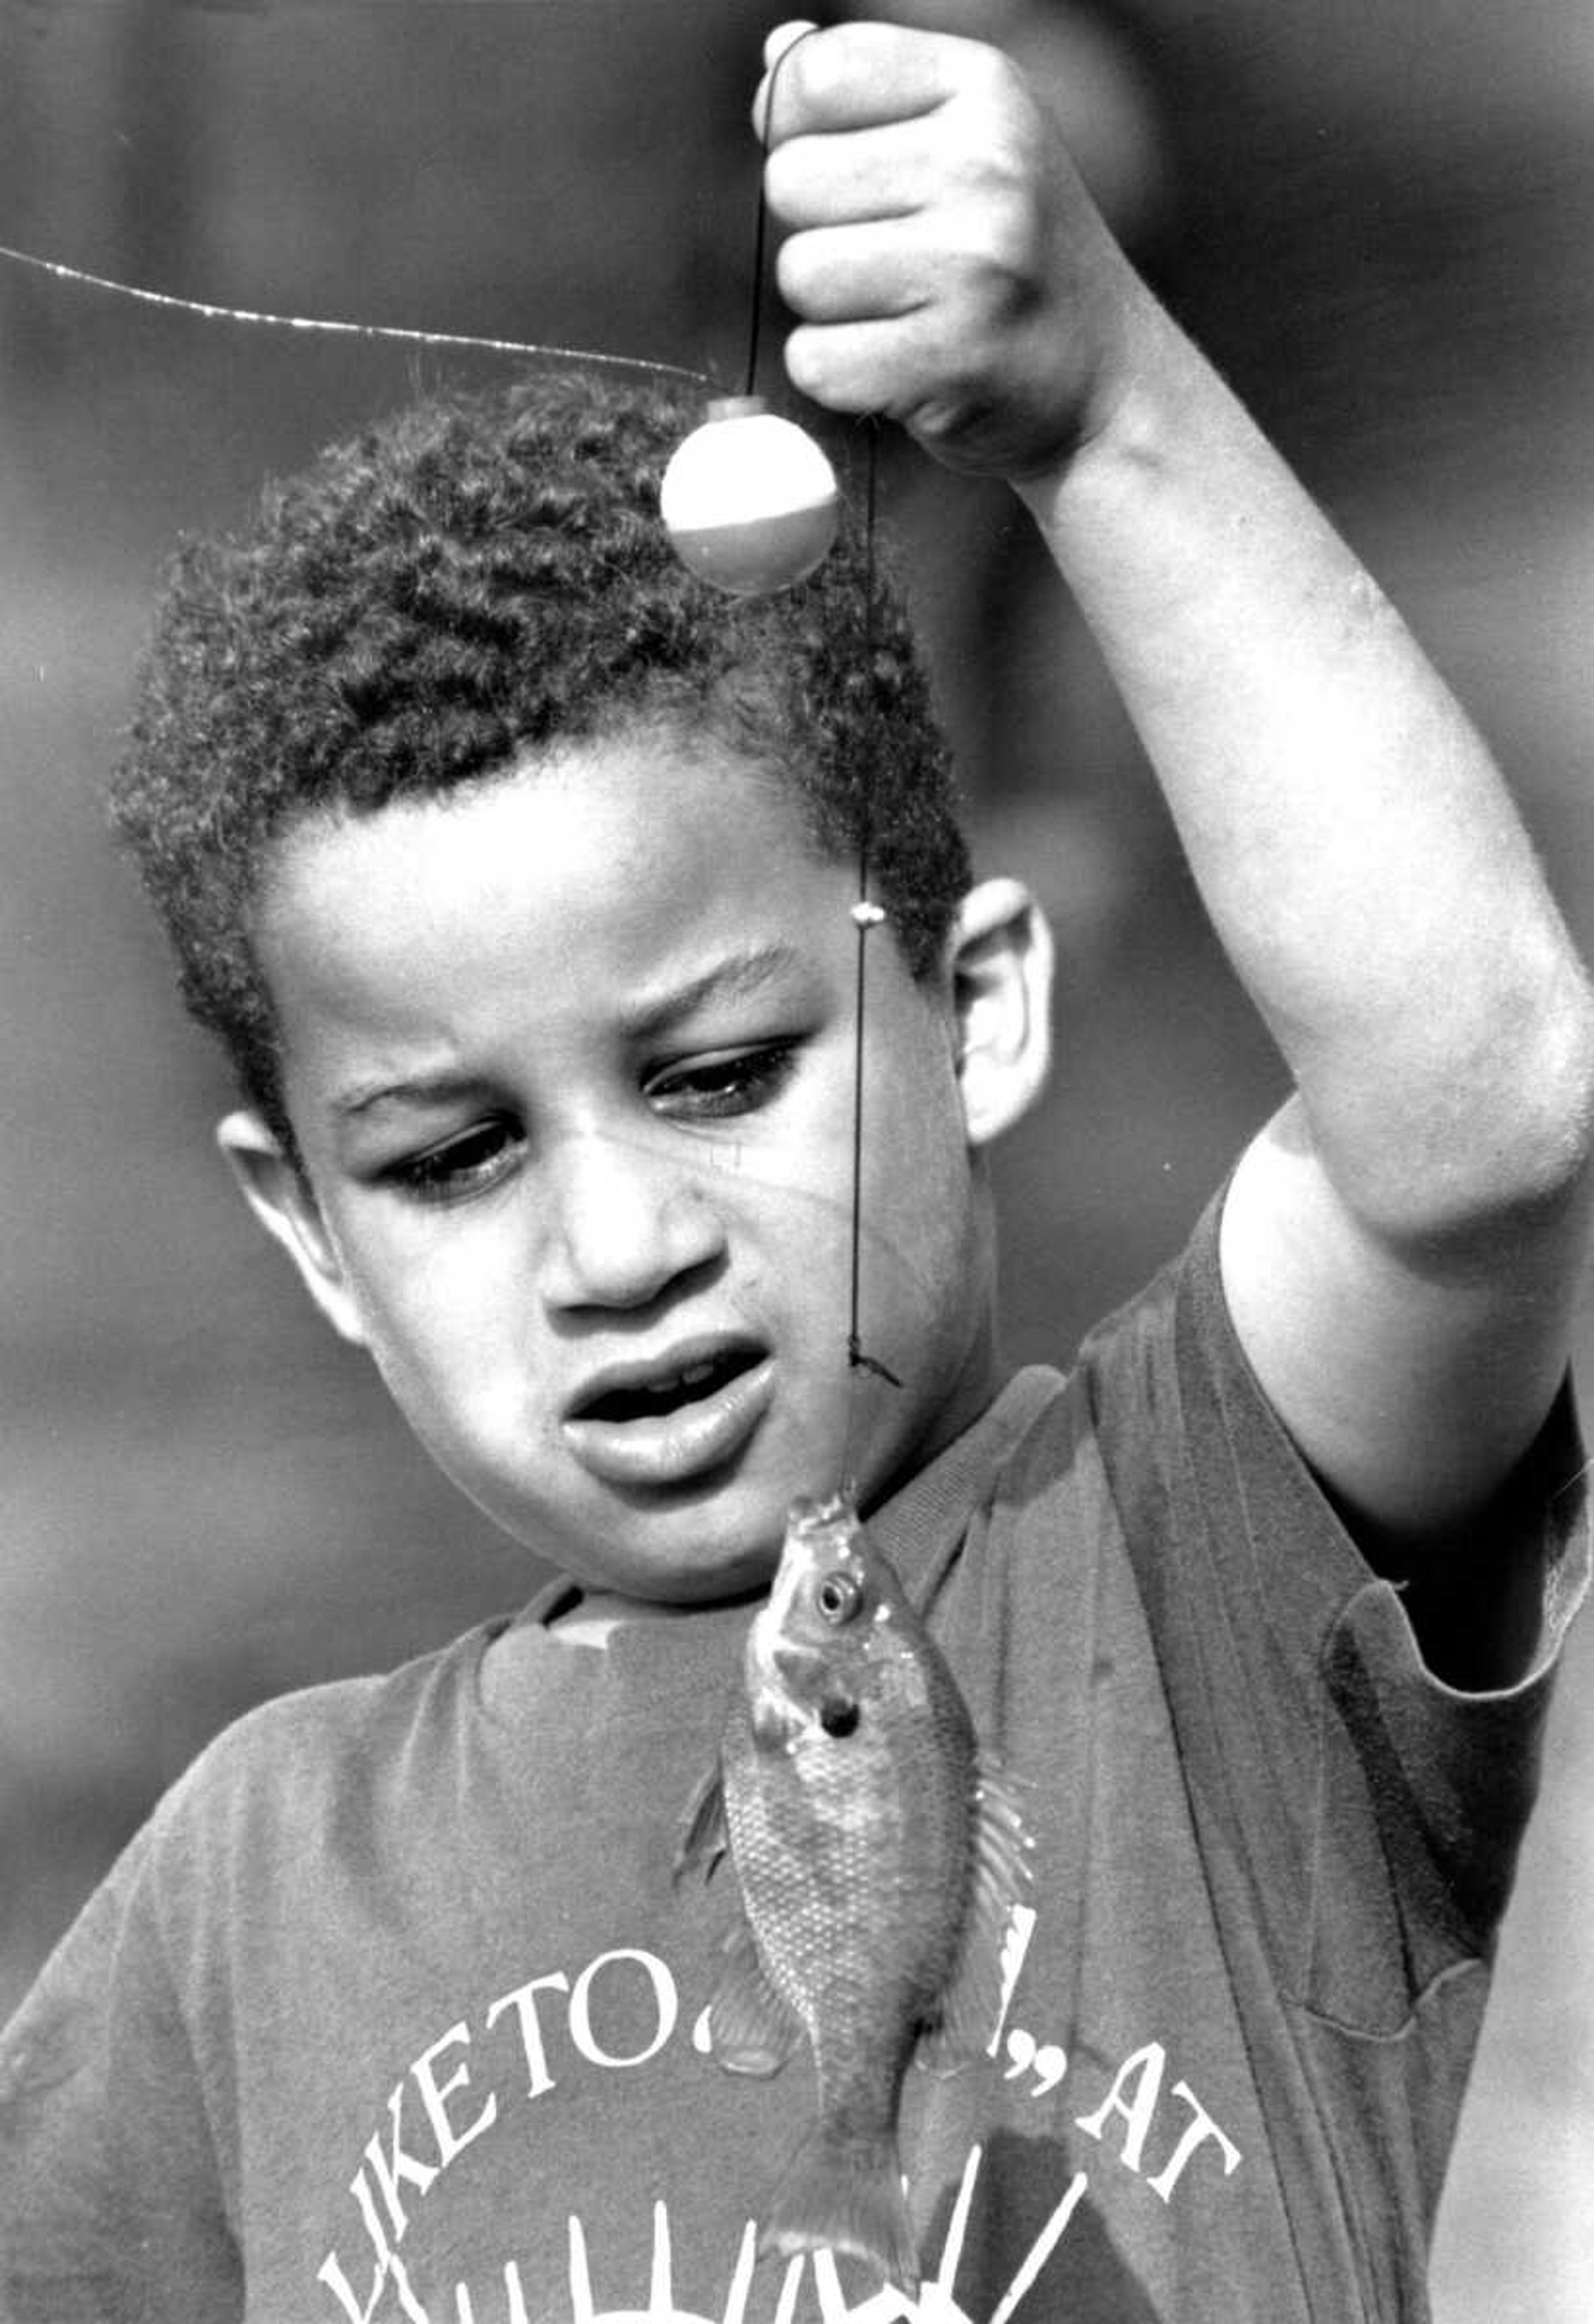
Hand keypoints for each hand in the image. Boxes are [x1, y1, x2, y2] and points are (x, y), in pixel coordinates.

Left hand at [752, 19, 1141, 482]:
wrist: (1103, 382)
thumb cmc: (1014, 256)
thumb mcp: (968, 138)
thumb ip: (869, 93)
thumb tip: (779, 56)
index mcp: (984, 86)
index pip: (814, 76)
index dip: (797, 131)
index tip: (852, 172)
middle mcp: (985, 164)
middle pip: (791, 181)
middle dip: (820, 229)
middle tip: (894, 261)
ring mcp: (975, 264)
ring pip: (800, 273)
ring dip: (830, 309)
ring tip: (904, 312)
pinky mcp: (953, 358)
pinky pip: (814, 362)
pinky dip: (838, 377)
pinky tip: (899, 367)